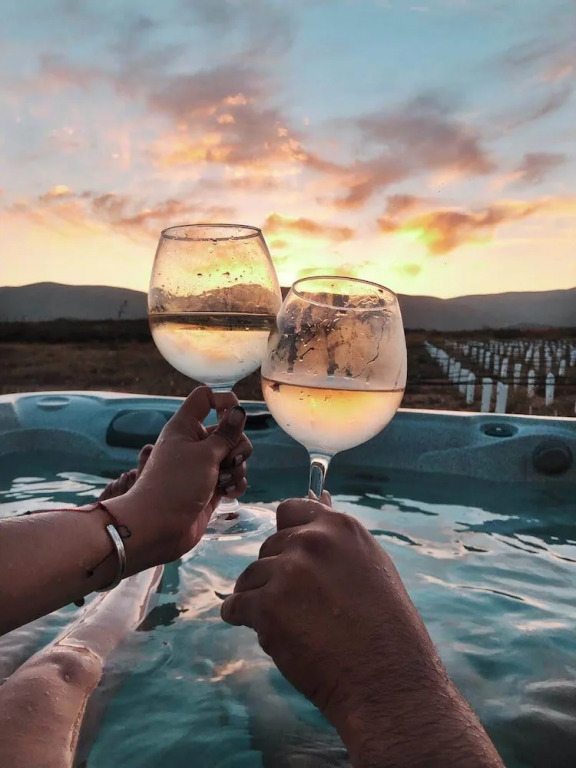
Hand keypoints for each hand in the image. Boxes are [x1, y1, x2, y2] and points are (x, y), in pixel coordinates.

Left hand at [105, 386, 251, 570]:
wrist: (158, 527)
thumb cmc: (176, 484)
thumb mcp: (205, 454)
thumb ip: (226, 434)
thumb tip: (239, 411)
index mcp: (185, 427)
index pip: (205, 398)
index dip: (223, 400)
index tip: (236, 415)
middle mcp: (194, 444)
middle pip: (228, 431)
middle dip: (237, 446)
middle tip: (228, 460)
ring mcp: (203, 467)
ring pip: (234, 456)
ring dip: (236, 468)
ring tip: (223, 482)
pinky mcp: (210, 488)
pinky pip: (232, 478)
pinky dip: (235, 484)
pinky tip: (228, 493)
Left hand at [222, 495, 443, 714]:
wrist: (387, 680)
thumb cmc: (386, 627)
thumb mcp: (370, 565)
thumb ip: (337, 538)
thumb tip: (318, 500)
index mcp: (339, 528)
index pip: (290, 511)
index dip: (287, 536)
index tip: (295, 559)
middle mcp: (312, 542)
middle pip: (269, 547)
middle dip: (276, 573)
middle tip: (301, 605)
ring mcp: (288, 572)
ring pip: (250, 576)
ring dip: (259, 597)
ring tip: (288, 624)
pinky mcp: (268, 607)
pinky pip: (236, 606)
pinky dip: (241, 619)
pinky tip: (265, 631)